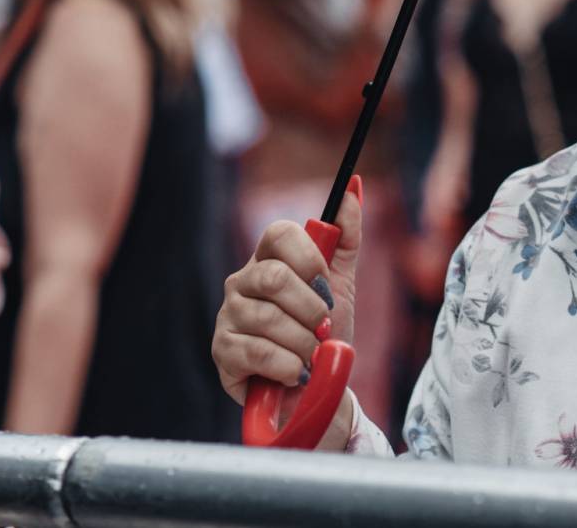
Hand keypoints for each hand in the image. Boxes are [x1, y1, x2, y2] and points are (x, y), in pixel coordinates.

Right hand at [212, 186, 361, 405]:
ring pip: (268, 318)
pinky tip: (296, 371)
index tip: (328, 286)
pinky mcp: (222, 352)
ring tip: (312, 354)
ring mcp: (228, 316)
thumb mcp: (342, 282)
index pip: (279, 233)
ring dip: (304, 342)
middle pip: (274, 278)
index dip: (309, 258)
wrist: (319, 388)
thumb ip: (346, 236)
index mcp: (269, 259)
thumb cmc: (326, 332)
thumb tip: (353, 188)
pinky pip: (258, 351)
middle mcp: (242, 282)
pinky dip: (288, 364)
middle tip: (325, 328)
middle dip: (312, 308)